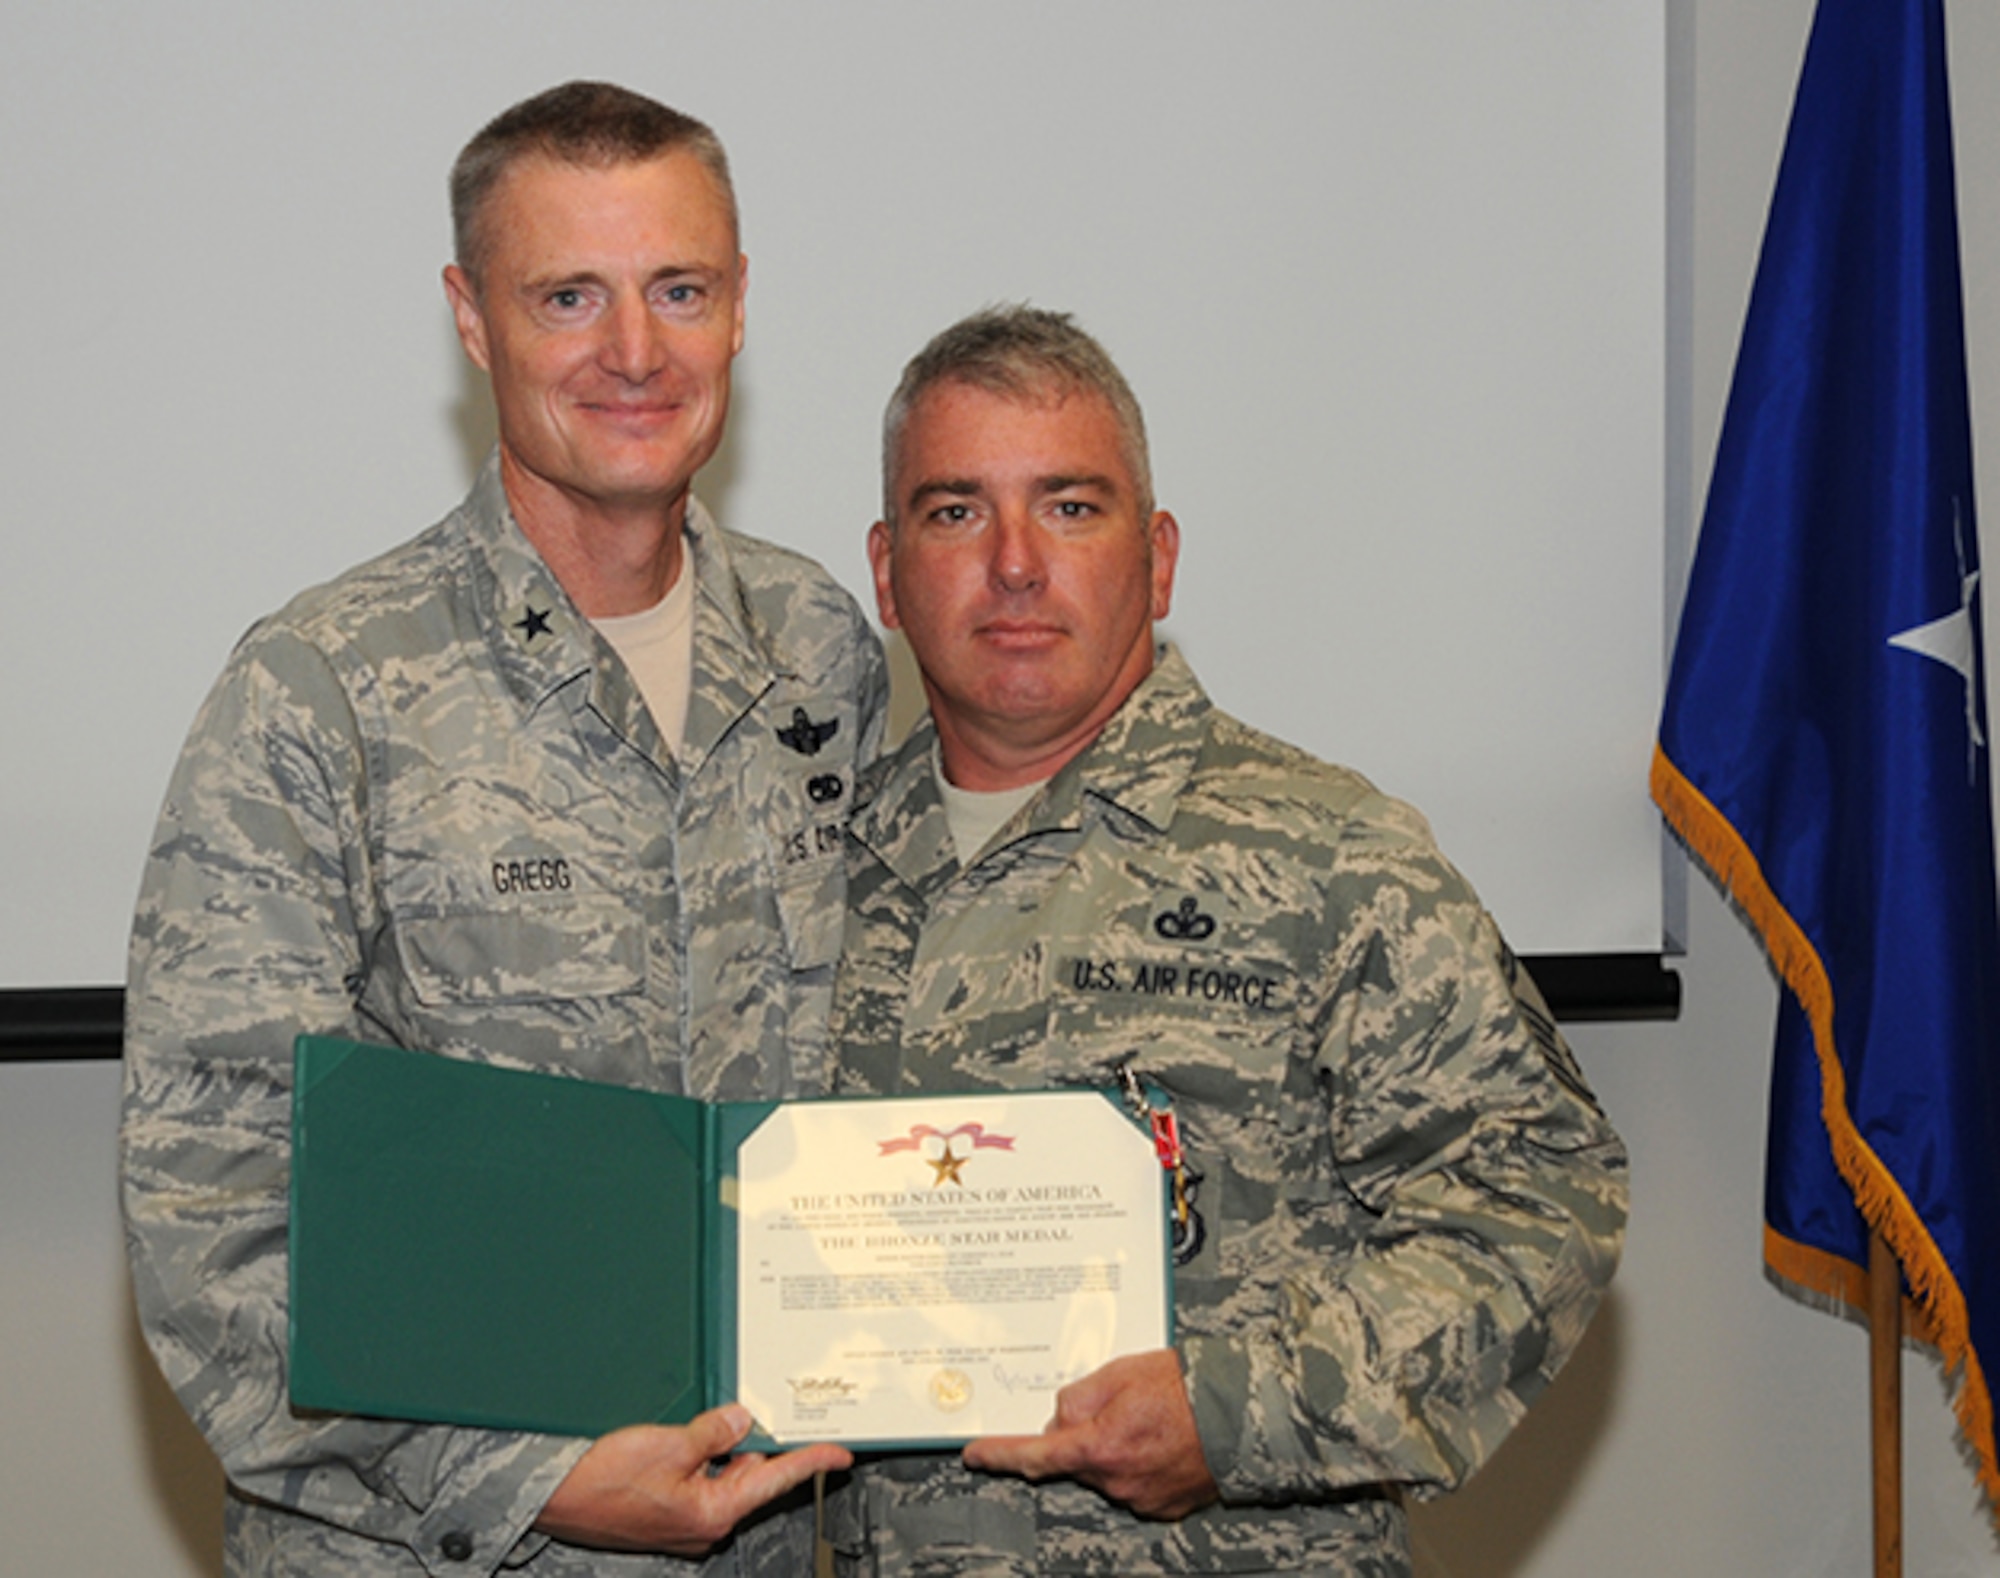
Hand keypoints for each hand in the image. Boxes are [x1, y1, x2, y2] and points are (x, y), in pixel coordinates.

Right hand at [534, 1403, 851, 1554]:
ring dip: (724, 1449)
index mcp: (714, 1511)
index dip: (811, 1462)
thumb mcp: (668, 1444)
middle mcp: (705, 1522)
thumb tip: (743, 1420)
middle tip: (766, 1412)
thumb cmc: (602, 1481)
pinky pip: (699, 1480)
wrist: (555, 1498)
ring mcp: (686, 1520)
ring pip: (723, 1476)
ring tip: (716, 1420)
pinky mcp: (668, 1512)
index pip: (776, 1479)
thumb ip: (713, 1432)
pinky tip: (690, 1437)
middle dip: (757, 1444)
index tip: (841, 1454)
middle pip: (751, 1476)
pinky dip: (703, 1458)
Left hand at [960, 1349, 1217, 1520]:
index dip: (999, 1455)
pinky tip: (1160, 1437)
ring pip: (1105, 1470)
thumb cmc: (1188, 1387)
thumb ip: (1078, 1396)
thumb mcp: (1120, 1371)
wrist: (1244, 1412)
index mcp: (1099, 1445)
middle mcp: (1116, 1480)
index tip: (975, 1455)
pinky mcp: (1164, 1505)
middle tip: (1115, 1404)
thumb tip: (1058, 1420)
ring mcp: (1141, 1497)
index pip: (1033, 1456)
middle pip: (1074, 1460)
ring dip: (1113, 1446)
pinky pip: (1133, 1482)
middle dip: (1081, 1435)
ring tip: (1150, 1415)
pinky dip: (1138, 1460)